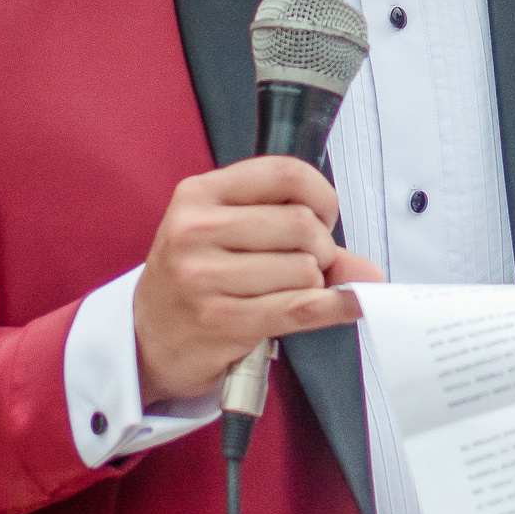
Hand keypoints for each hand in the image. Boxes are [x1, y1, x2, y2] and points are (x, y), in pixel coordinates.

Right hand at [134, 157, 383, 405]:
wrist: (147, 339)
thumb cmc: (197, 279)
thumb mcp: (230, 238)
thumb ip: (296, 235)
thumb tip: (367, 270)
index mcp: (200, 194)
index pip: (285, 173)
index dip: (321, 195)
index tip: (324, 218)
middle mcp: (196, 229)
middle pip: (301, 223)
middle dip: (321, 248)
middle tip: (305, 264)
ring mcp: (204, 276)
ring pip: (304, 270)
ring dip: (313, 284)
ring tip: (287, 291)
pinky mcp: (220, 320)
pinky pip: (301, 308)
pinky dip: (335, 307)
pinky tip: (350, 306)